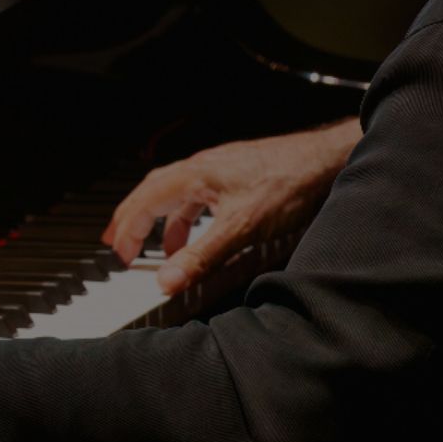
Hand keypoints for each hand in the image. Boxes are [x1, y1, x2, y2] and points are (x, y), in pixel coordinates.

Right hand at [102, 119, 360, 294]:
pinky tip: (202, 233)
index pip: (143, 201)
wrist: (323, 160)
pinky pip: (198, 195)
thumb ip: (201, 256)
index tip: (120, 254)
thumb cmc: (286, 183)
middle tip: (119, 244)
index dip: (127, 229)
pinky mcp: (234, 174)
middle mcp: (200, 167)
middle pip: (152, 192)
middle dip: (132, 219)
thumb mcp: (239, 227)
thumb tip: (167, 280)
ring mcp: (217, 168)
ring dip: (163, 222)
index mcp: (193, 175)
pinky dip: (188, 216)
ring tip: (165, 251)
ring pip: (176, 193)